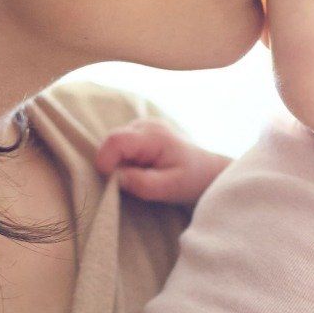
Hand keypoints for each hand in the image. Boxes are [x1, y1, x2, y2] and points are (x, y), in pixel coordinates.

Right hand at [95, 118, 230, 205]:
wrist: (207, 170)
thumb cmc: (192, 180)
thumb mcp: (170, 188)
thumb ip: (143, 184)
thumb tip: (116, 178)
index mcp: (154, 136)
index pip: (116, 140)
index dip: (106, 161)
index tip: (113, 182)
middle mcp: (146, 124)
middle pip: (112, 141)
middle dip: (114, 164)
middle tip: (133, 181)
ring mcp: (143, 125)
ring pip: (115, 144)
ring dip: (120, 162)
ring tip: (142, 174)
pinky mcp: (141, 131)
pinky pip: (121, 145)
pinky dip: (125, 159)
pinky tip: (142, 168)